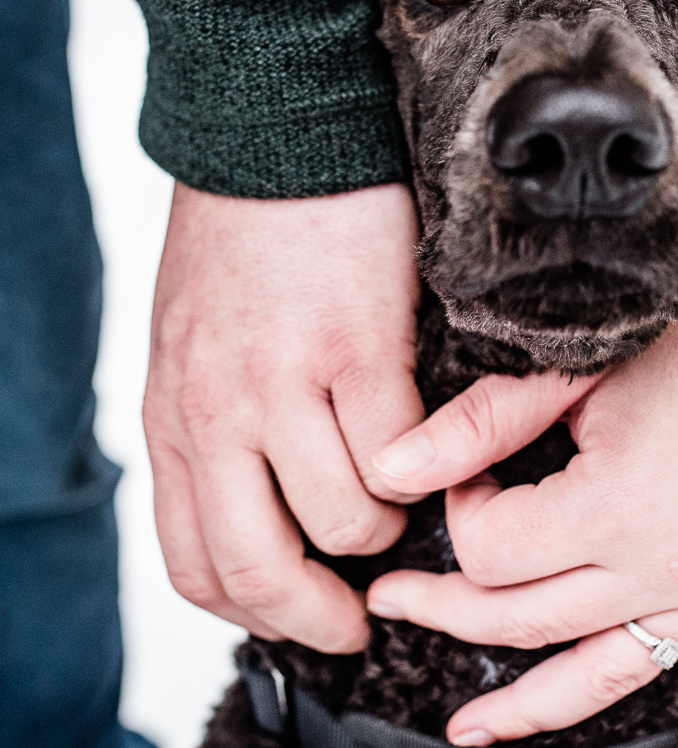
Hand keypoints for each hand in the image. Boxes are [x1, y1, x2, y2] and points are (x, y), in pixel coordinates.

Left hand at [144, 181, 421, 650]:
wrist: (278, 130)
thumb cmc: (245, 232)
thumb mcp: (193, 341)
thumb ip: (215, 423)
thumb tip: (268, 505)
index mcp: (174, 415)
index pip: (197, 564)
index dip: (259, 611)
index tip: (306, 617)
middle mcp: (216, 411)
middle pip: (260, 570)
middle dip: (321, 614)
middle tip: (361, 615)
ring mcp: (283, 383)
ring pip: (344, 523)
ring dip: (385, 523)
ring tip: (405, 488)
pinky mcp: (357, 347)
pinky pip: (398, 455)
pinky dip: (425, 462)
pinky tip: (434, 433)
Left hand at [365, 287, 677, 747]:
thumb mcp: (577, 367)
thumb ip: (479, 423)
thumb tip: (387, 466)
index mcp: (613, 511)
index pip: (491, 552)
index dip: (458, 511)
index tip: (467, 466)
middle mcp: (662, 572)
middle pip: (524, 623)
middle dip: (448, 609)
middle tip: (395, 598)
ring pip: (600, 678)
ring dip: (528, 711)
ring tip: (464, 731)